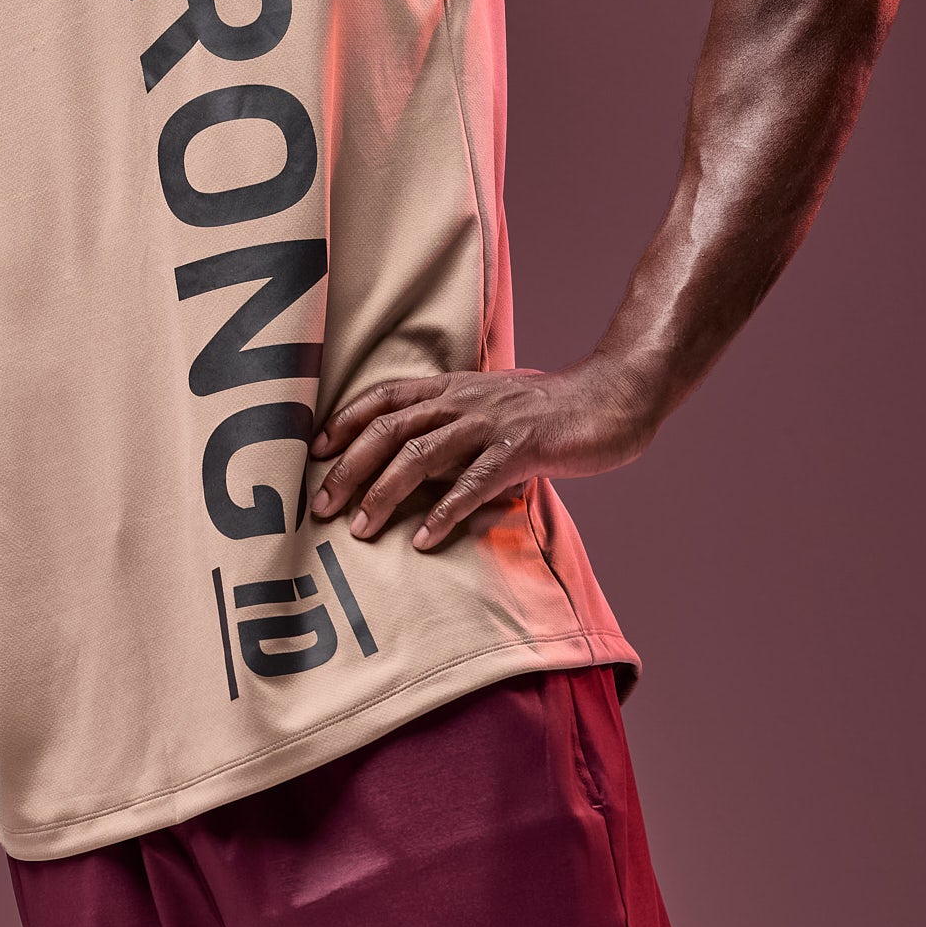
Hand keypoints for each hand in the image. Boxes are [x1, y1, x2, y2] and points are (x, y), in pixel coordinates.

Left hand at [308, 358, 654, 550]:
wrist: (611, 398)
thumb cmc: (548, 411)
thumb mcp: (491, 407)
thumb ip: (453, 428)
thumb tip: (414, 465)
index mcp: (452, 388)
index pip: (384, 396)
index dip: (345, 421)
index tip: (315, 451)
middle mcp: (462, 400)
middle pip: (389, 429)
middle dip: (348, 468)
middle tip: (320, 505)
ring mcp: (490, 424)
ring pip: (421, 455)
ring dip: (384, 493)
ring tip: (360, 528)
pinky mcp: (521, 449)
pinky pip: (473, 483)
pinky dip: (444, 512)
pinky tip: (423, 539)